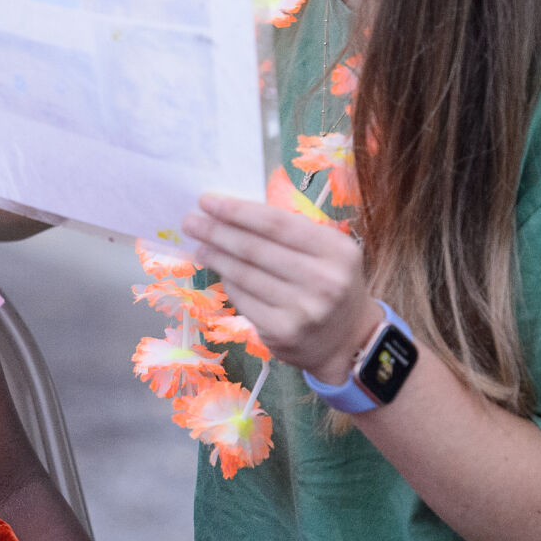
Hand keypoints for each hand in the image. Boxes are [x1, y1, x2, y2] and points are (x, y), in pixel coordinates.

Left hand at [182, 193, 377, 382]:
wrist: (349, 340)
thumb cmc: (330, 283)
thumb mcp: (327, 252)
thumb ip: (291, 232)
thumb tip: (232, 213)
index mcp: (336, 250)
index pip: (276, 223)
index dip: (237, 210)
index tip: (207, 200)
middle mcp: (323, 280)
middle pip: (255, 249)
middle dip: (216, 232)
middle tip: (191, 221)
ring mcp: (303, 309)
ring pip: (245, 275)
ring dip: (216, 257)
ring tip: (199, 245)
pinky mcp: (283, 332)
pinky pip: (244, 300)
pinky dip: (228, 283)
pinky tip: (218, 272)